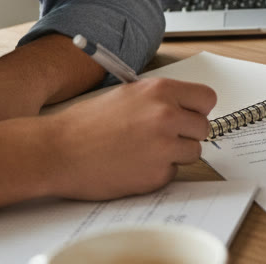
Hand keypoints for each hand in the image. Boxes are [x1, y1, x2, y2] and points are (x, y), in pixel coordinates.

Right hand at [48, 78, 214, 198]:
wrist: (58, 152)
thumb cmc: (86, 124)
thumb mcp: (127, 94)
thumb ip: (159, 99)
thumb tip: (185, 108)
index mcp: (160, 90)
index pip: (207, 98)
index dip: (197, 109)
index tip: (189, 116)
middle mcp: (166, 115)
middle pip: (203, 128)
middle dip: (187, 134)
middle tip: (164, 137)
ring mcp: (163, 147)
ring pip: (193, 152)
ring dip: (174, 154)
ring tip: (144, 151)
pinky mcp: (156, 174)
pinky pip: (173, 173)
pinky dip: (158, 172)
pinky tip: (134, 166)